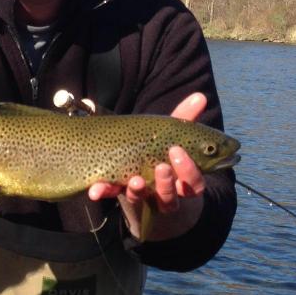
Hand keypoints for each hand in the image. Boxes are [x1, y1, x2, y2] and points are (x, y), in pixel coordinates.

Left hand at [87, 92, 206, 214]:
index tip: (177, 150)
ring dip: (137, 190)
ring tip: (135, 180)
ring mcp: (140, 195)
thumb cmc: (163, 151)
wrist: (140, 174)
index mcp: (182, 181)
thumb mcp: (173, 135)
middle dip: (166, 183)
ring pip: (141, 198)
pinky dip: (103, 191)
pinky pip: (111, 194)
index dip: (188, 170)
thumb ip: (186, 118)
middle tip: (161, 167)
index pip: (193, 183)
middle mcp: (163, 194)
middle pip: (170, 197)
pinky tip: (94, 190)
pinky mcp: (117, 192)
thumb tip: (200, 96)